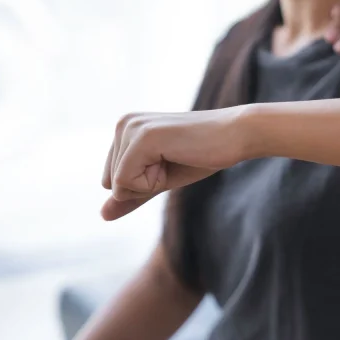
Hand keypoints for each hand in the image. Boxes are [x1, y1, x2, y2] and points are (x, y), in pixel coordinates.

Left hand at [101, 108, 250, 220]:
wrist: (236, 136)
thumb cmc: (203, 156)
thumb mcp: (162, 179)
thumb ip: (132, 195)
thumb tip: (102, 215)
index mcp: (124, 129)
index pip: (111, 181)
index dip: (143, 184)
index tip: (170, 162)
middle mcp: (122, 124)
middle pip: (110, 183)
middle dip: (145, 185)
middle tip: (175, 161)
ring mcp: (131, 128)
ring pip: (118, 184)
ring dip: (152, 182)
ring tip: (177, 157)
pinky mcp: (142, 137)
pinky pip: (127, 181)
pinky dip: (154, 182)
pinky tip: (176, 158)